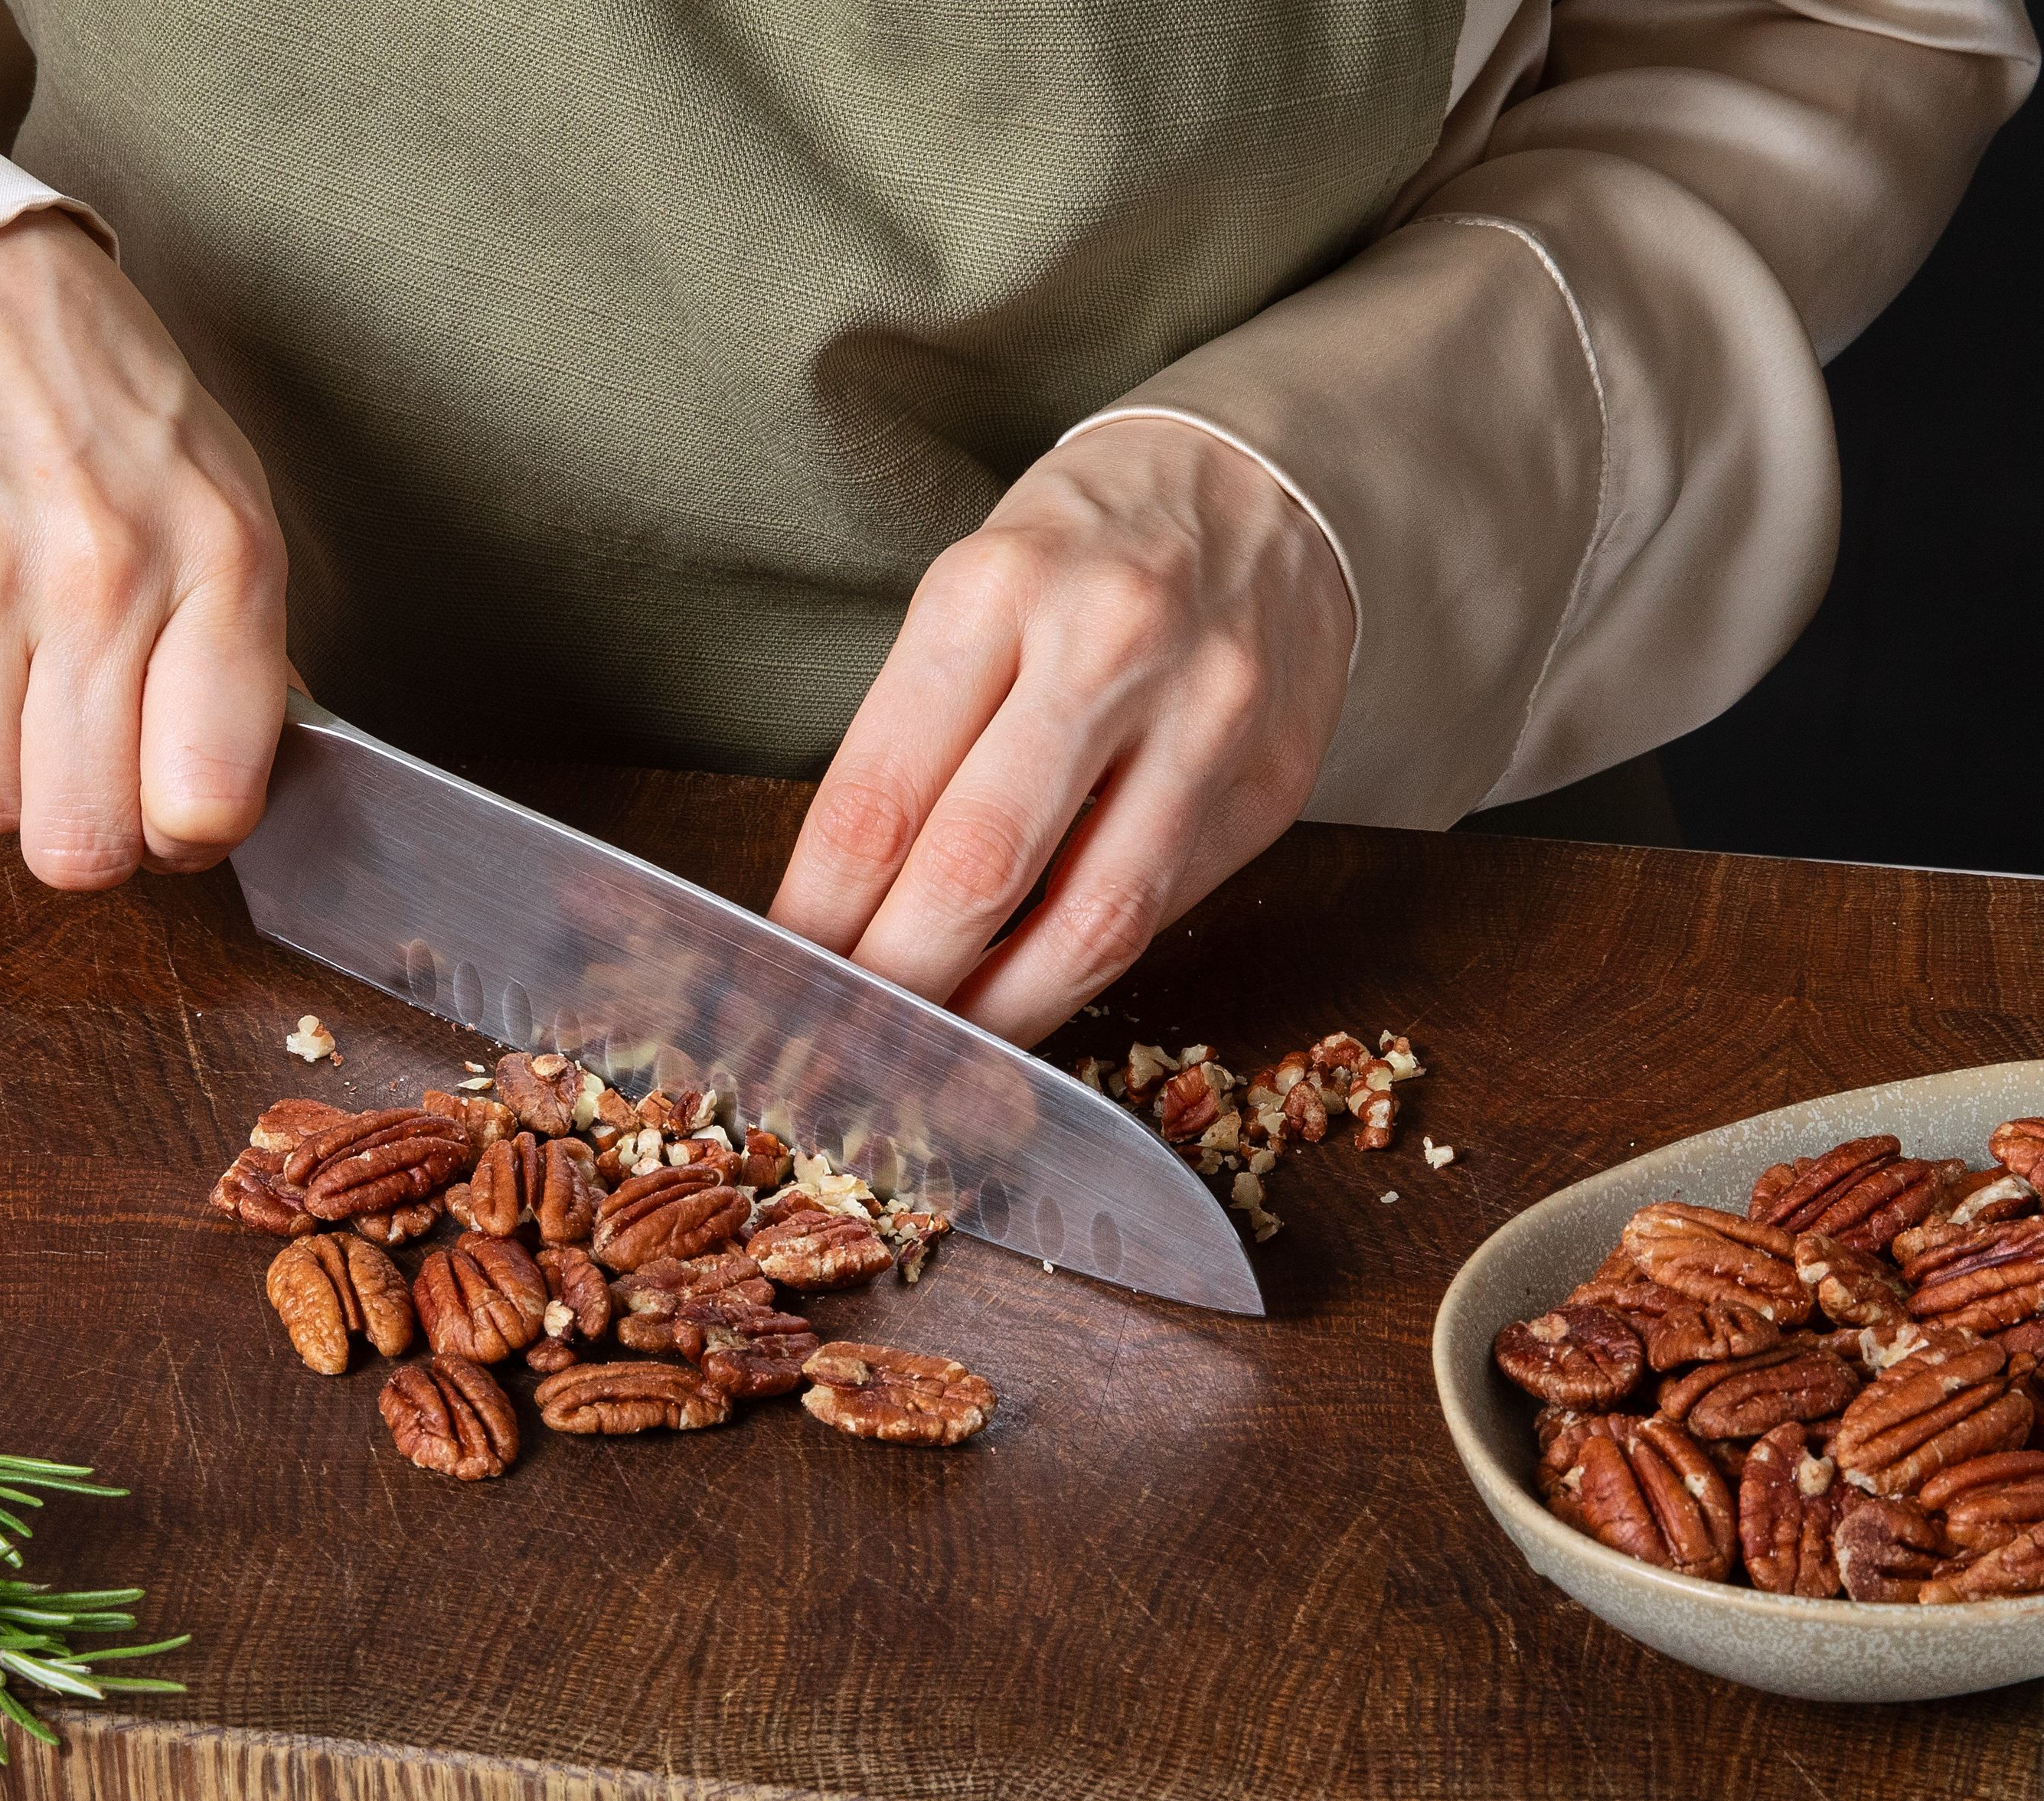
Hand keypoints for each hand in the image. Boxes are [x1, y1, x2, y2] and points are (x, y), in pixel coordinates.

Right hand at [0, 210, 287, 886]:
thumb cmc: (113, 419)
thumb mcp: (229, 514)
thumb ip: (241, 669)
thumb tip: (219, 810)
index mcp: (216, 562)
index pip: (204, 805)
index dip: (187, 833)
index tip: (174, 800)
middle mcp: (93, 572)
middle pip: (79, 840)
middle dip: (88, 826)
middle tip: (88, 758)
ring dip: (1, 767)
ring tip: (18, 668)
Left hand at [768, 419, 1351, 1044]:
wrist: (1263, 486)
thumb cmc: (1079, 553)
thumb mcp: (969, 598)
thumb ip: (913, 746)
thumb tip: (838, 917)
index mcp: (994, 589)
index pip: (876, 796)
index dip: (818, 916)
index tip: (781, 977)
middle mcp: (1109, 645)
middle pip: (975, 870)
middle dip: (895, 984)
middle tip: (840, 1045)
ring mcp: (1209, 717)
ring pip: (1089, 921)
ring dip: (996, 1014)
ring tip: (934, 1060)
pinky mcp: (1273, 782)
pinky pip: (1162, 913)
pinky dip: (1080, 973)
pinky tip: (1026, 1002)